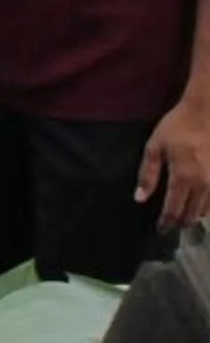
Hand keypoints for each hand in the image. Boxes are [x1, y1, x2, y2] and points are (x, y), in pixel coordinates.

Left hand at [137, 93, 209, 227]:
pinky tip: (201, 205)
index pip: (173, 210)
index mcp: (182, 177)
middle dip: (180, 222)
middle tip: (172, 225)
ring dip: (195, 216)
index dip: (166, 223)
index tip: (160, 230)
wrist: (205, 112)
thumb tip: (139, 198)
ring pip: (206, 210)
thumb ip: (147, 174)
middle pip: (191, 214)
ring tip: (185, 217)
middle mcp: (202, 184)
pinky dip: (207, 206)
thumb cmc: (177, 127)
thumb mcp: (154, 147)